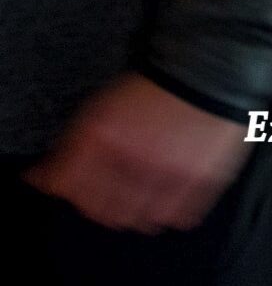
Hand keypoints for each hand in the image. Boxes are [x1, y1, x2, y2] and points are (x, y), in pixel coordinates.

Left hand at [23, 74, 247, 232]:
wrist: (214, 67)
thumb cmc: (158, 86)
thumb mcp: (103, 107)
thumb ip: (71, 147)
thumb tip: (43, 177)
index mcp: (104, 137)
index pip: (67, 184)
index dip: (62, 185)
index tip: (64, 181)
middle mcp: (135, 160)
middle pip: (101, 209)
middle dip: (97, 203)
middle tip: (103, 190)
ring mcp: (170, 172)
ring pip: (138, 218)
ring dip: (132, 211)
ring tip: (137, 193)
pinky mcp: (204, 178)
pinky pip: (179, 216)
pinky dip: (169, 212)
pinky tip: (166, 194)